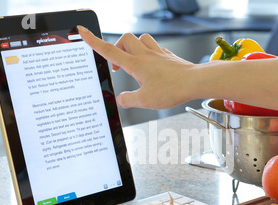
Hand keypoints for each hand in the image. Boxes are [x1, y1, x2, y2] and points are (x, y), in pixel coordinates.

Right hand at [77, 25, 194, 108]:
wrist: (194, 81)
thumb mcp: (145, 100)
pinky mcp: (168, 56)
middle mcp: (145, 55)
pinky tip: (151, 64)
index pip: (109, 50)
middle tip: (117, 65)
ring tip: (133, 62)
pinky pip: (154, 47)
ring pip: (140, 39)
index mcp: (135, 64)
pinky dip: (148, 52)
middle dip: (116, 48)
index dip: (93, 41)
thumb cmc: (172, 89)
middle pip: (124, 40)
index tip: (83, 31)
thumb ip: (129, 100)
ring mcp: (158, 54)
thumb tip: (120, 100)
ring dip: (133, 47)